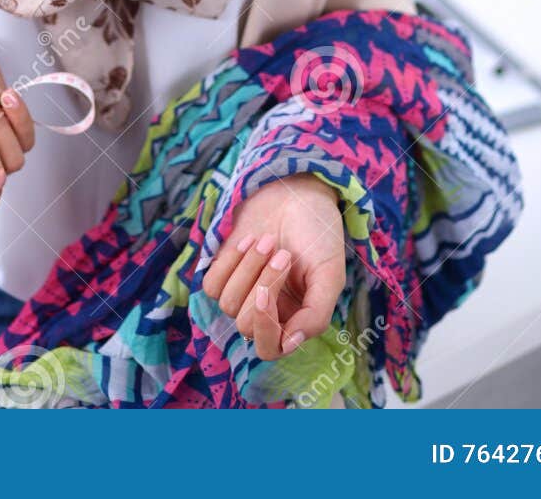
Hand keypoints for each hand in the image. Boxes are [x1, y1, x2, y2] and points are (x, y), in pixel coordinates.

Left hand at [200, 173, 345, 358]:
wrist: (296, 191)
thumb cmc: (317, 232)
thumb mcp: (329, 274)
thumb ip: (316, 314)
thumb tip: (291, 344)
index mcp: (295, 319)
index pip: (269, 349)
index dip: (264, 329)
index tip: (266, 294)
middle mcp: (267, 311)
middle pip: (246, 324)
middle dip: (263, 284)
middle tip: (282, 252)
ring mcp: (244, 292)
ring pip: (228, 304)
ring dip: (247, 268)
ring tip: (267, 240)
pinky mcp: (225, 271)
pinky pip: (211, 285)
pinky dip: (228, 261)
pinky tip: (248, 239)